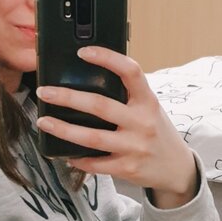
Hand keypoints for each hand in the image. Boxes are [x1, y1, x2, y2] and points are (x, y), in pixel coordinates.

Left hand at [35, 46, 197, 196]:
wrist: (177, 168)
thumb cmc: (156, 132)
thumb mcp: (149, 108)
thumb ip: (128, 95)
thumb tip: (89, 79)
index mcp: (148, 101)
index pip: (130, 71)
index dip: (107, 58)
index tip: (83, 52)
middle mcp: (142, 122)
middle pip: (100, 106)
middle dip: (68, 98)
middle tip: (46, 92)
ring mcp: (134, 147)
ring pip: (91, 137)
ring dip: (63, 129)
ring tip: (44, 122)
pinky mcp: (127, 168)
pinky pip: (95, 163)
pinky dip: (77, 158)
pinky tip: (65, 153)